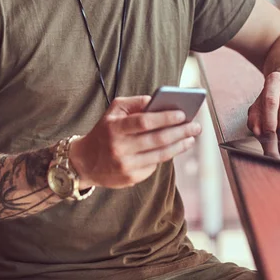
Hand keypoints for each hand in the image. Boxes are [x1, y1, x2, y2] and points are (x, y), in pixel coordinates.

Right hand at [69, 95, 201, 188]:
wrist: (84, 162)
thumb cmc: (104, 131)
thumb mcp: (114, 111)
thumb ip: (135, 103)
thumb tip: (159, 101)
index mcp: (115, 128)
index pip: (144, 122)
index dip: (165, 117)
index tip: (182, 113)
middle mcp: (119, 148)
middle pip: (157, 139)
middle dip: (180, 132)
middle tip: (196, 126)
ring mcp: (125, 166)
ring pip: (160, 155)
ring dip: (179, 145)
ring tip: (191, 137)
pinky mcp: (130, 178)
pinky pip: (154, 165)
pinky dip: (166, 155)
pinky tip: (175, 147)